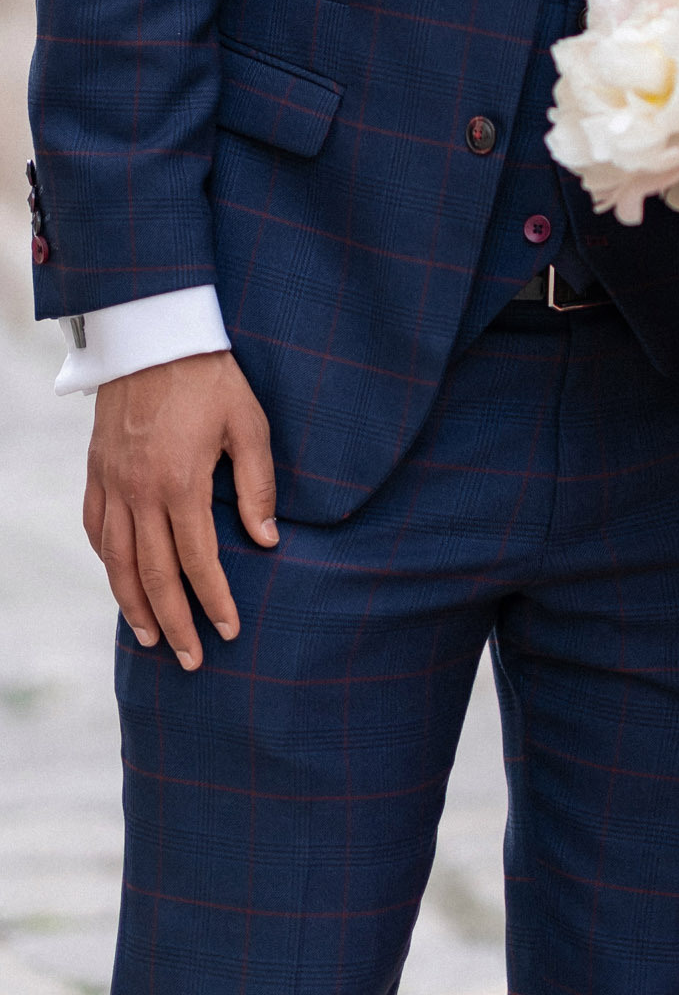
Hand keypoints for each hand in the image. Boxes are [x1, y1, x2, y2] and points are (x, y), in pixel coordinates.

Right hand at [83, 354, 279, 670]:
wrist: (154, 334)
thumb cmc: (212, 377)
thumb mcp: (249, 424)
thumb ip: (257, 486)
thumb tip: (267, 541)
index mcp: (180, 484)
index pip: (197, 562)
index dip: (214, 602)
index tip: (229, 631)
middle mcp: (139, 492)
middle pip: (153, 575)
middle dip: (174, 622)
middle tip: (191, 659)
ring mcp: (112, 483)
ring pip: (116, 561)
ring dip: (133, 604)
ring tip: (151, 637)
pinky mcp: (97, 470)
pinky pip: (95, 528)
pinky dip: (107, 562)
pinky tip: (120, 580)